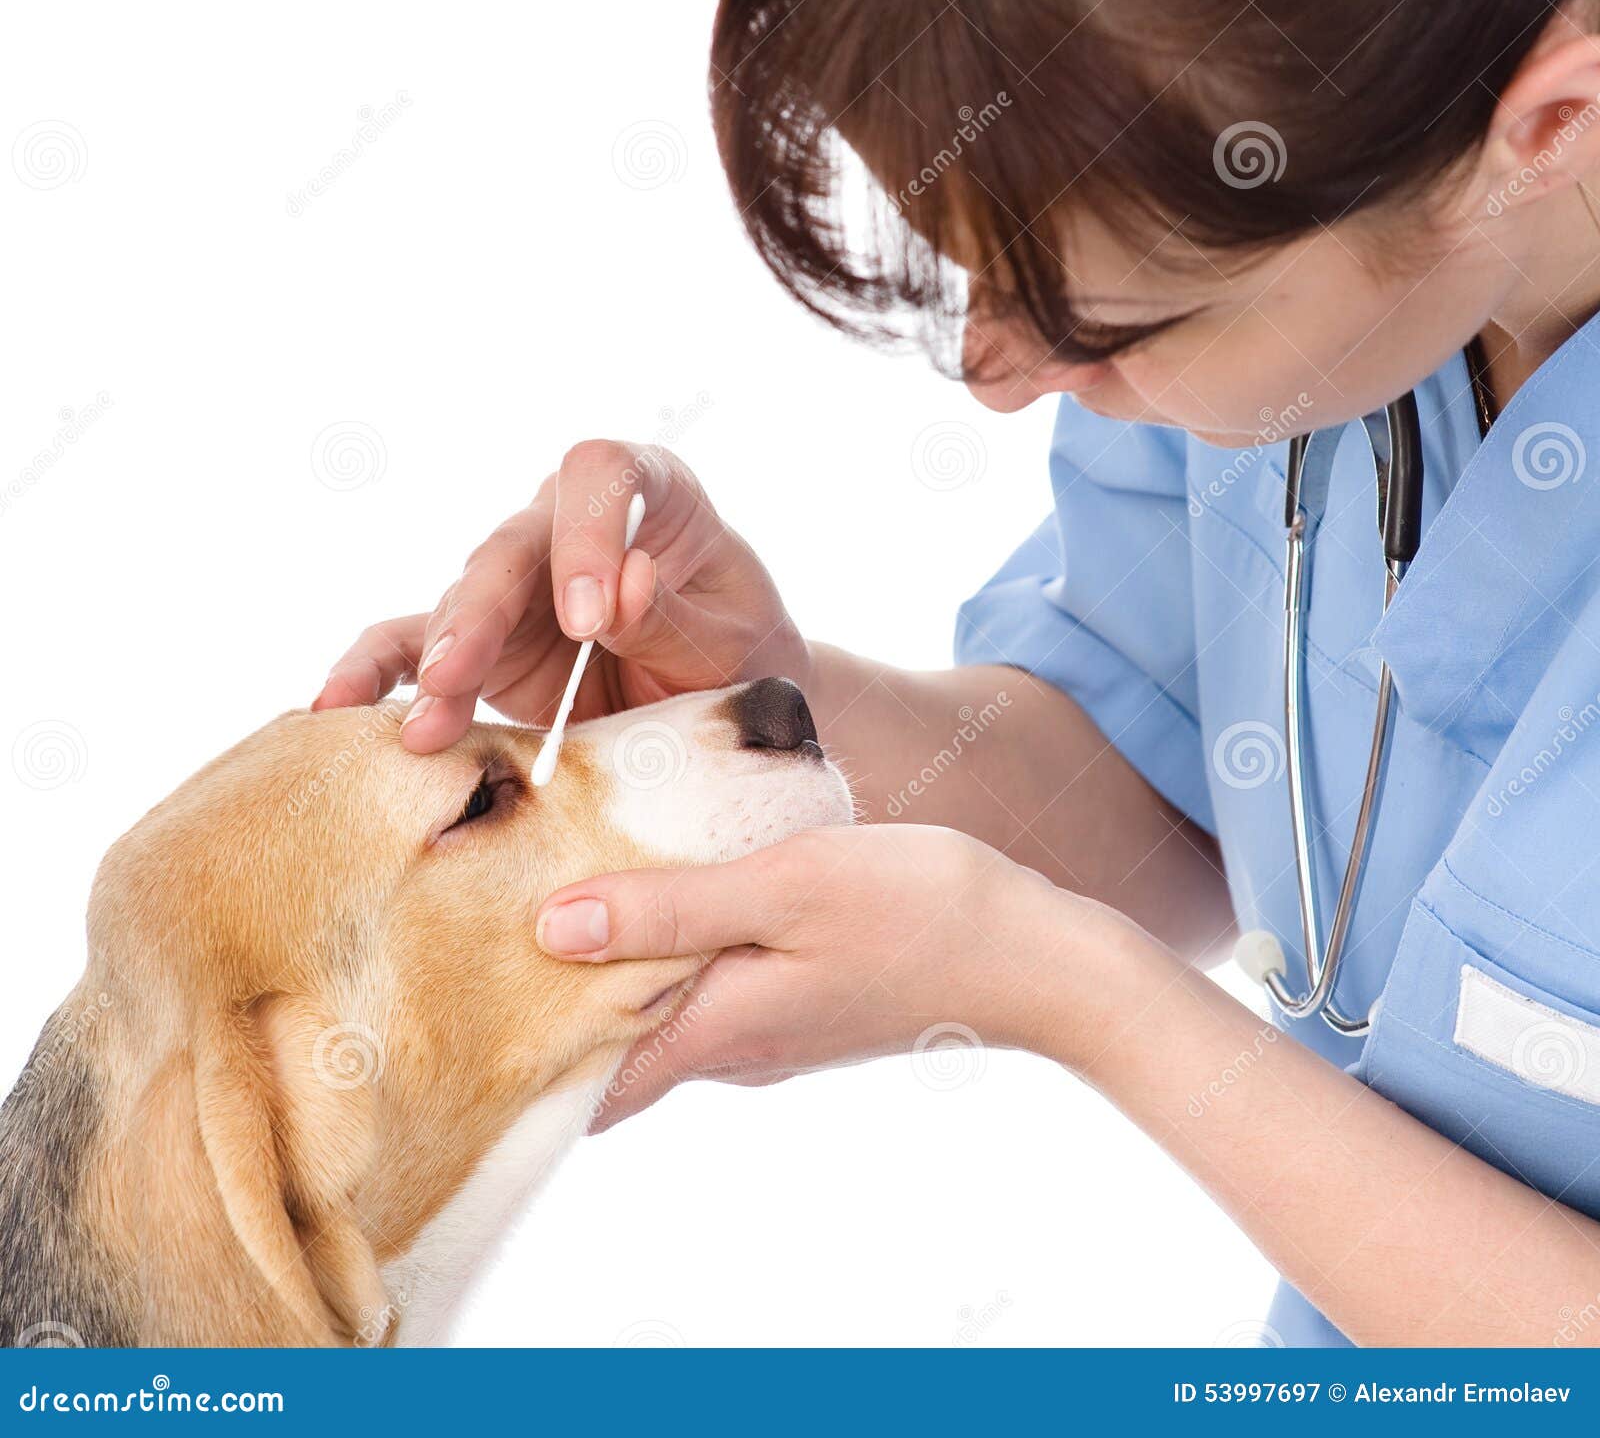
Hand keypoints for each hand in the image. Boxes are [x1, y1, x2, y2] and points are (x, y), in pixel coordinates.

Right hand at [312, 441, 809, 750]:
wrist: (725, 697)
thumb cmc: (740, 648)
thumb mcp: (732, 636)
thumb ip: (672, 615)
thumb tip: (620, 587)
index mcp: (651, 491)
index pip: (600, 475)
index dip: (588, 535)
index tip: (596, 618)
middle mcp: (570, 524)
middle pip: (512, 544)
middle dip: (484, 609)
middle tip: (462, 672)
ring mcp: (520, 582)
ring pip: (463, 599)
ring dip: (439, 662)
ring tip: (420, 726)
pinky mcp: (484, 641)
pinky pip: (415, 645)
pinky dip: (377, 675)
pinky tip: (336, 710)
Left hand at [533, 823, 1096, 1130]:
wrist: (1035, 954)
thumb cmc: (917, 912)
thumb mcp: (784, 888)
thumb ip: (670, 908)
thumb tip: (551, 928)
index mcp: (716, 1032)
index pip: (587, 1079)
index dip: (523, 1046)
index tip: (468, 988)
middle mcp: (733, 1047)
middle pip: (617, 1040)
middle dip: (560, 989)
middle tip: (502, 906)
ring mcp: (772, 1027)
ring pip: (664, 1007)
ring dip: (621, 957)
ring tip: (575, 876)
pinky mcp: (802, 998)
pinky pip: (713, 982)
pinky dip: (675, 944)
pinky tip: (673, 881)